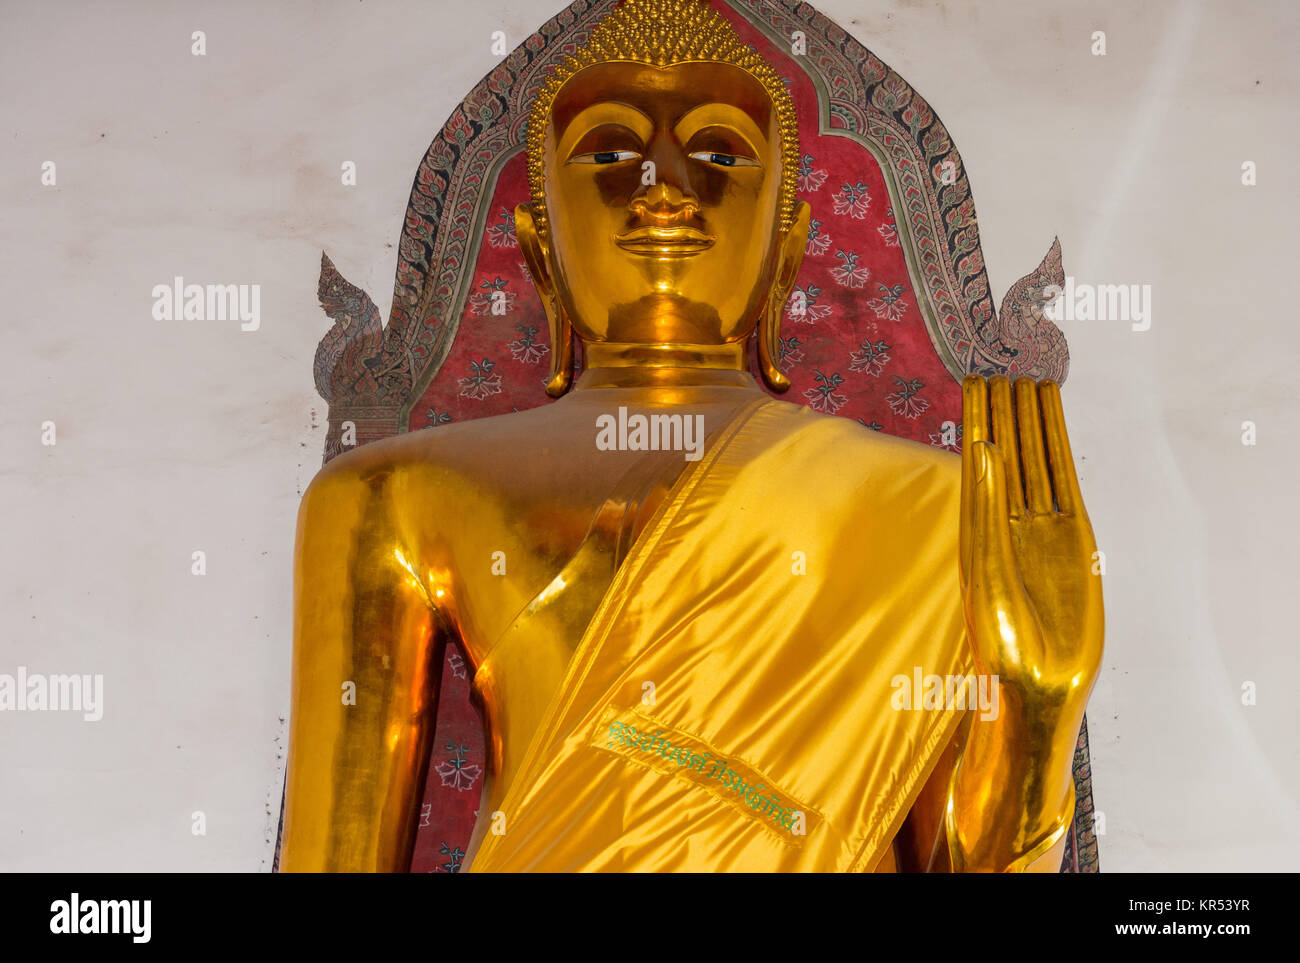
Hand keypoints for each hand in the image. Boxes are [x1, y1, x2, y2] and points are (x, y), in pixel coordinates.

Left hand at [960, 375, 1103, 713]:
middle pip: (1010, 443)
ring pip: (1037, 455)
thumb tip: (984, 448)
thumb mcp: (989, 566)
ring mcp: (1040, 524)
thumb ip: (988, 507)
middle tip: (1002, 347)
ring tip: (1028, 370)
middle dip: (1005, 399)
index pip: (979, 452)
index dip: (980, 410)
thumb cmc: (1002, 638)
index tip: (974, 368)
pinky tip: (1048, 418)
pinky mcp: (1072, 538)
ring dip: (1032, 415)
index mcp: (977, 522)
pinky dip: (1055, 448)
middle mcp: (1007, 515)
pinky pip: (1062, 481)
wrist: (1037, 684)